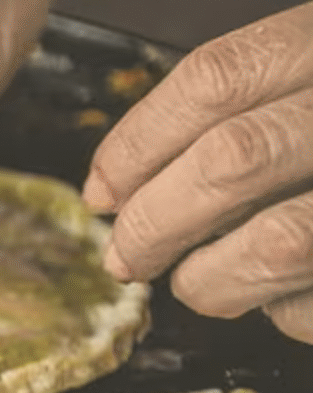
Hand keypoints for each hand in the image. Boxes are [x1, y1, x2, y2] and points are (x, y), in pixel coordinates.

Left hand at [89, 1, 312, 342]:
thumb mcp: (308, 88)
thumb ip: (241, 114)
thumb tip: (116, 191)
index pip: (216, 79)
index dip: (137, 143)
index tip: (100, 192)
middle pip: (231, 159)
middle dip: (154, 222)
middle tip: (125, 257)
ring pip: (278, 242)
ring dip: (210, 280)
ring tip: (198, 283)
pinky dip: (286, 313)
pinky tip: (285, 298)